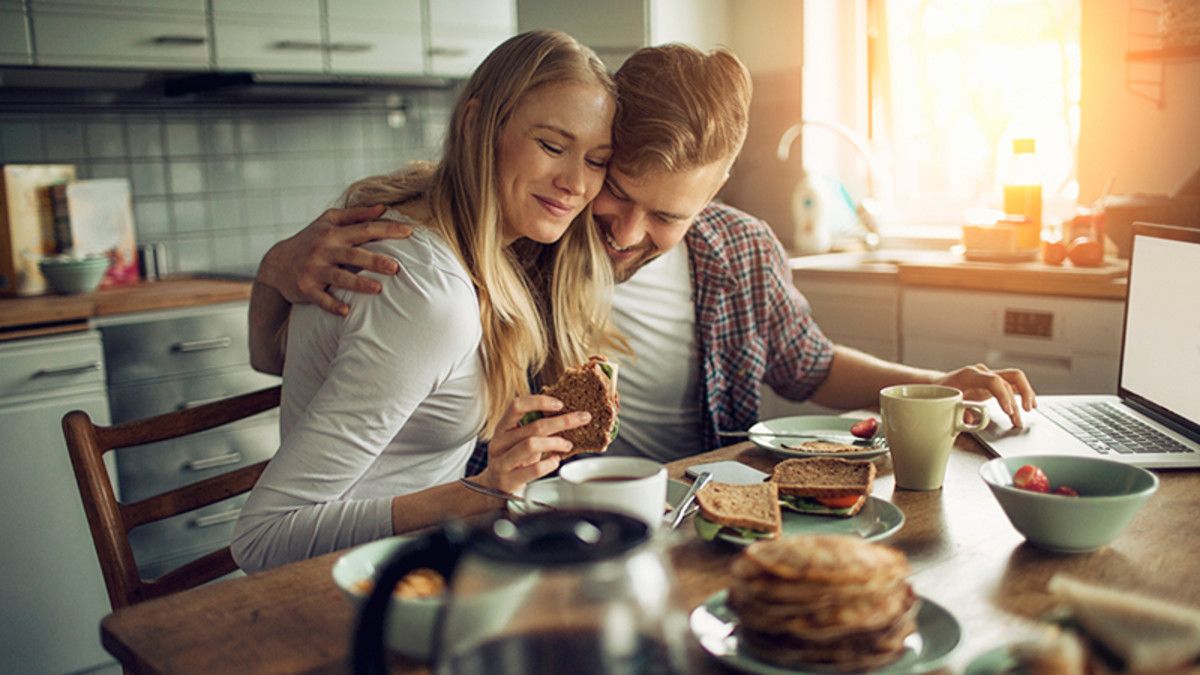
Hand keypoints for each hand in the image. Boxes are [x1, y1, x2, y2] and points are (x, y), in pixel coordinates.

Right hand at [256, 204, 412, 315]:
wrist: (276, 264)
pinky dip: (332, 305)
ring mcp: (314, 270)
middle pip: (353, 254)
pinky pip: (321, 299)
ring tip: (377, 289)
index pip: (364, 229)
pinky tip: (346, 312)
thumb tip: (383, 208)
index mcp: (334, 233)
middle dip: (375, 260)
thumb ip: (356, 215)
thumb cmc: (310, 240)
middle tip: (396, 267)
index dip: (387, 229)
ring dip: (358, 284)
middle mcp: (324, 250)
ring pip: (339, 277)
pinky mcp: (306, 288)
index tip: (410, 232)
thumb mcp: (328, 222)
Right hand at [477, 395, 592, 494]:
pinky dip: (550, 464)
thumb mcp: (520, 440)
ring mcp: (502, 461)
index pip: (517, 406)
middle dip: (562, 421)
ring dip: (556, 442)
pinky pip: (534, 469)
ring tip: (567, 445)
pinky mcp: (509, 479)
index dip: (539, 402)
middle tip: (582, 419)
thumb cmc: (513, 460)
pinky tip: (555, 461)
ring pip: (531, 445)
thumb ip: (536, 428)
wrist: (494, 488)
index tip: (560, 404)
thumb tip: (567, 415)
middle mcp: (500, 442)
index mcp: (502, 428)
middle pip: (534, 426)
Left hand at [935, 363, 1036, 426]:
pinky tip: (1029, 404)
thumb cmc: (941, 393)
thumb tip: (970, 420)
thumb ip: (958, 412)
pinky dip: (1022, 393)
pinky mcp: (995, 381)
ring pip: (1015, 378)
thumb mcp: (945, 402)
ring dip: (1025, 394)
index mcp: (969, 375)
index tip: (1008, 412)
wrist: (938, 384)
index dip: (1003, 396)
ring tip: (1029, 411)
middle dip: (1020, 396)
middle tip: (1021, 414)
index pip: (993, 381)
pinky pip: (1013, 383)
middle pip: (1010, 377)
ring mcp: (990, 374)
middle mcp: (982, 372)